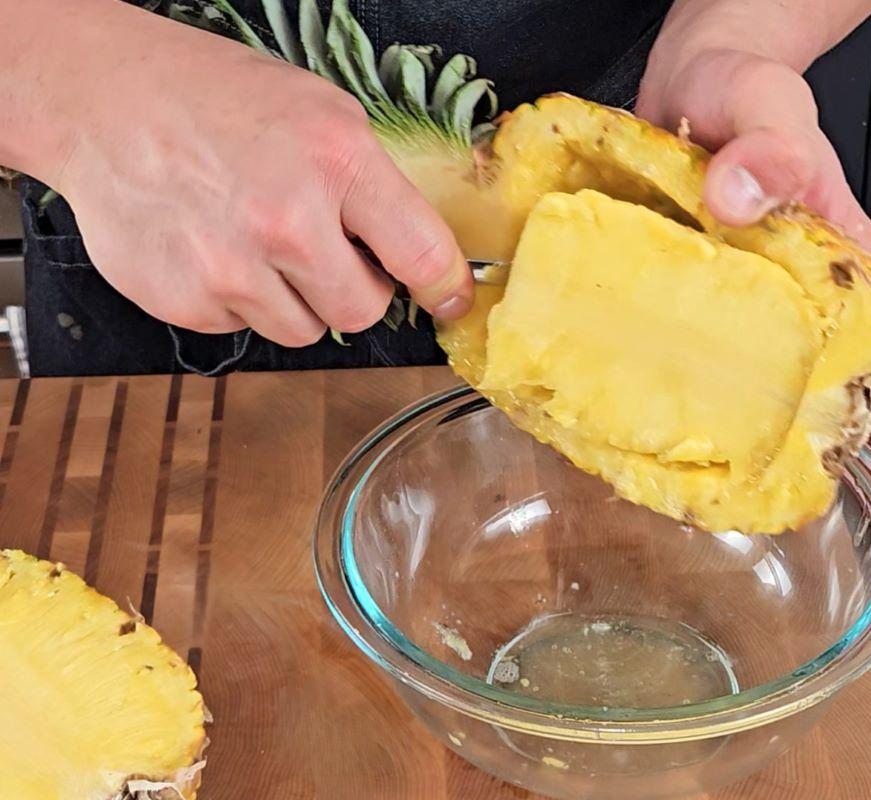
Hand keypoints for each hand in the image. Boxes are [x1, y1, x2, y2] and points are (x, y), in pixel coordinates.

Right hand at [43, 3, 470, 346]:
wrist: (101, 100)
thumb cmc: (216, 99)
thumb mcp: (321, 115)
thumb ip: (374, 187)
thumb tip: (421, 256)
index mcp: (335, 161)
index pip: (423, 254)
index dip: (445, 286)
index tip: (452, 299)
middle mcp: (286, 220)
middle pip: (362, 310)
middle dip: (354, 288)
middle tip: (324, 251)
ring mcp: (230, 267)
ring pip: (303, 330)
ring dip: (294, 299)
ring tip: (258, 242)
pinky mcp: (185, 300)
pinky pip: (242, 328)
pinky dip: (237, 300)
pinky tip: (214, 247)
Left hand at [637, 48, 870, 423]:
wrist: (692, 74)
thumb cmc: (744, 83)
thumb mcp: (761, 100)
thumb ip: (765, 142)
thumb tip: (742, 196)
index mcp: (847, 244)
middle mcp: (808, 278)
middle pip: (842, 361)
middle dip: (825, 411)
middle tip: (779, 448)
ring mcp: (755, 290)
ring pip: (774, 364)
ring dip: (756, 403)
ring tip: (717, 433)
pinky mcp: (705, 290)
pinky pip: (708, 342)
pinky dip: (693, 372)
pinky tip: (659, 387)